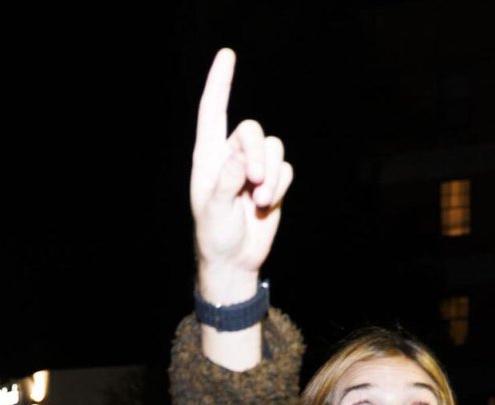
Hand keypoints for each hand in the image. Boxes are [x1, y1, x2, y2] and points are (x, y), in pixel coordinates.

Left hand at [190, 48, 292, 303]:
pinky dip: (279, 185)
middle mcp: (231, 155)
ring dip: (271, 175)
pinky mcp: (272, 180)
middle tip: (253, 181)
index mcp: (209, 156)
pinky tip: (265, 204)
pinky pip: (285, 169)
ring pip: (273, 148)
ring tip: (259, 200)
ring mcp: (253, 167)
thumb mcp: (214, 210)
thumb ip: (225, 182)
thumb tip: (240, 159)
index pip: (213, 112)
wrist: (235, 259)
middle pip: (254, 130)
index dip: (220, 83)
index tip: (227, 55)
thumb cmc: (215, 234)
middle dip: (258, 153)